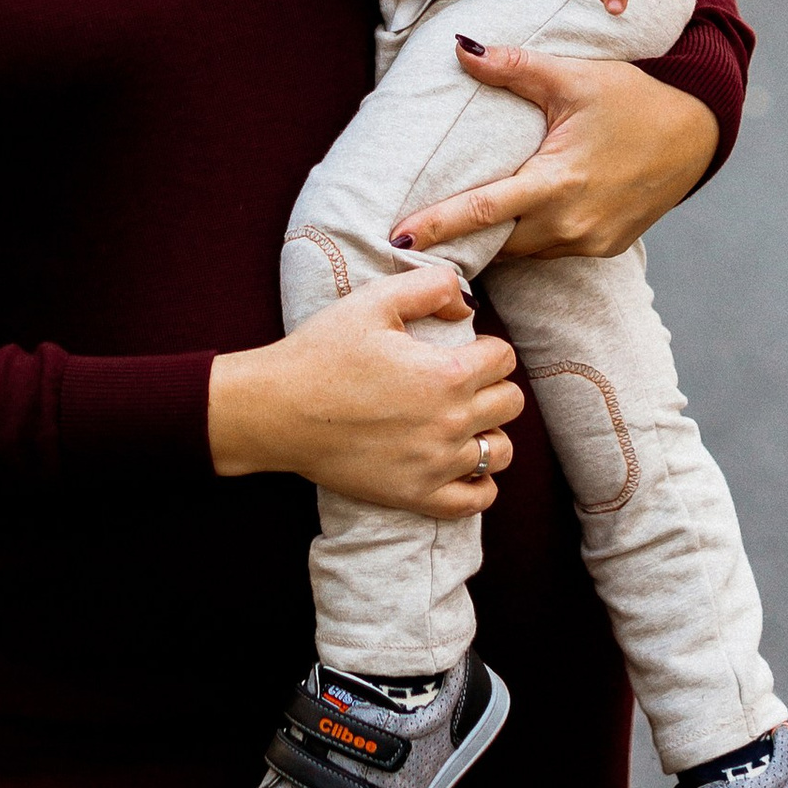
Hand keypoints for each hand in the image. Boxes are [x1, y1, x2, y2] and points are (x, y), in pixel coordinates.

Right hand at [208, 269, 522, 514]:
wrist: (278, 410)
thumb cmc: (322, 352)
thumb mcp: (374, 301)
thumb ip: (432, 287)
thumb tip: (467, 305)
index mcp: (446, 373)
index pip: (504, 358)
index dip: (486, 347)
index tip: (462, 349)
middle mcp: (450, 422)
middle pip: (510, 402)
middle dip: (492, 385)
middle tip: (460, 381)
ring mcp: (436, 465)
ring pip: (501, 451)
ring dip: (490, 432)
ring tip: (462, 421)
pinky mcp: (417, 495)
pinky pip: (476, 500)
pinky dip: (479, 483)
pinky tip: (460, 464)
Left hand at [394, 43, 716, 263]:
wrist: (697, 131)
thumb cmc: (634, 99)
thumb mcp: (572, 78)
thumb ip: (513, 68)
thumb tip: (459, 48)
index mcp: (557, 183)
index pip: (481, 211)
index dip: (436, 226)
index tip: (396, 239)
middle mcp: (571, 224)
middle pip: (496, 241)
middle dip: (456, 242)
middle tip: (413, 238)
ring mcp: (590, 242)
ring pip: (524, 251)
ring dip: (493, 241)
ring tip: (452, 234)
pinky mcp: (605, 248)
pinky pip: (552, 251)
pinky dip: (528, 240)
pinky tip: (510, 227)